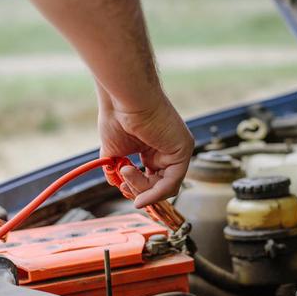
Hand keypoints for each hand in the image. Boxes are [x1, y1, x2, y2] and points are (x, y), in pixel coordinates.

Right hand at [98, 90, 193, 207]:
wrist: (124, 98)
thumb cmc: (117, 115)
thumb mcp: (113, 151)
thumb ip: (115, 170)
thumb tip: (115, 184)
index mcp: (153, 148)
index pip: (152, 178)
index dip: (137, 188)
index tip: (121, 187)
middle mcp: (167, 149)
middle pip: (159, 185)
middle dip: (138, 190)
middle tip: (122, 184)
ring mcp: (177, 149)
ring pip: (165, 187)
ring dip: (142, 189)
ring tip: (125, 172)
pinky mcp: (183, 149)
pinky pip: (172, 182)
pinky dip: (155, 194)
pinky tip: (141, 197)